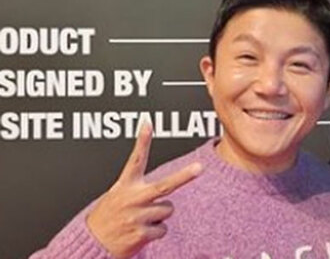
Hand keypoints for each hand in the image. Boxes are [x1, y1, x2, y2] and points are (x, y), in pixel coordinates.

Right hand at [86, 123, 202, 258]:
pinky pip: (162, 229)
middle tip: (200, 167)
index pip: (135, 159)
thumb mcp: (116, 195)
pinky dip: (155, 232)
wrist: (91, 245)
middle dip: (184, 176)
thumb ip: (136, 185)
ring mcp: (137, 216)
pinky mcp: (140, 233)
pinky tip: (140, 233)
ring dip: (159, 216)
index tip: (147, 123)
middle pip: (165, 185)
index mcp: (125, 186)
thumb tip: (155, 183)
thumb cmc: (108, 218)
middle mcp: (132, 199)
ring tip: (141, 219)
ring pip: (167, 210)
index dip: (142, 141)